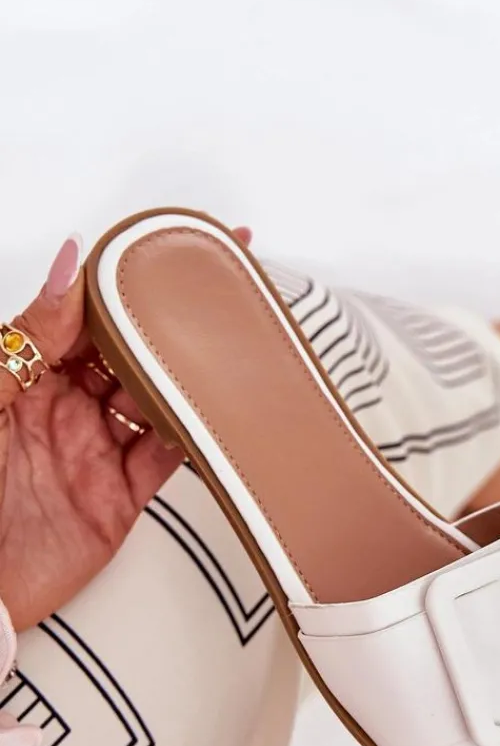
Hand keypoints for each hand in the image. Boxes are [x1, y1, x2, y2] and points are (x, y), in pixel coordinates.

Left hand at [0, 225, 252, 635]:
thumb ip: (29, 334)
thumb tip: (67, 265)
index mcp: (26, 375)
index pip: (85, 312)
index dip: (124, 277)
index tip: (162, 246)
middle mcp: (65, 408)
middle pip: (129, 352)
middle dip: (169, 319)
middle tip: (214, 288)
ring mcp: (95, 451)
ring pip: (155, 399)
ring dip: (187, 374)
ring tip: (226, 342)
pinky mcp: (118, 498)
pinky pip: (166, 458)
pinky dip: (194, 436)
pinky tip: (215, 412)